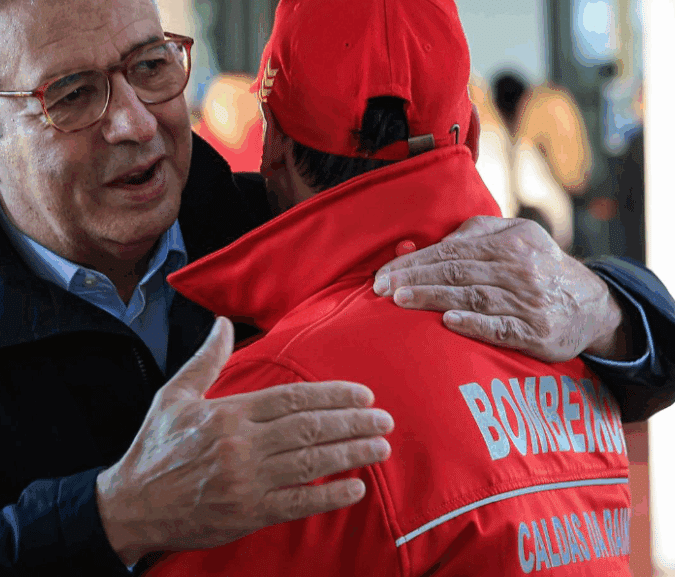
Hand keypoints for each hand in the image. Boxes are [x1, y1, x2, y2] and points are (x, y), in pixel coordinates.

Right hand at [96, 318, 393, 565]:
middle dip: (354, 422)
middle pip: (310, 428)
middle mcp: (242, 445)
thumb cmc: (155, 447)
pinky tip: (356, 487)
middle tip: (386, 419)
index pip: (294, 398)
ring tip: (381, 447)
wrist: (128, 505)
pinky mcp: (247, 513)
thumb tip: (222, 322)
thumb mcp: (174, 395)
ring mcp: (246, 481)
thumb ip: (206, 359)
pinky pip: (296, 503)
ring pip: (310, 463)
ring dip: (351, 454)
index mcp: (229, 413)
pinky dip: (329, 495)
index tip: (364, 394)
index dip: (334, 395)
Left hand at [374, 216, 625, 362]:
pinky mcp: (538, 333)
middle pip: (457, 272)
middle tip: (380, 288)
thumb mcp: (515, 236)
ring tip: (400, 301)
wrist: (592, 304)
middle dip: (415, 279)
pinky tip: (448, 322)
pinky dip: (474, 325)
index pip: (451, 252)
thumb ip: (472, 234)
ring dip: (434, 299)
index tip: (383, 274)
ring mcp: (529, 302)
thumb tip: (425, 244)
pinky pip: (501, 328)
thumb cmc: (538, 267)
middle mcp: (520, 269)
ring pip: (473, 298)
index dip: (415, 262)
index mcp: (510, 242)